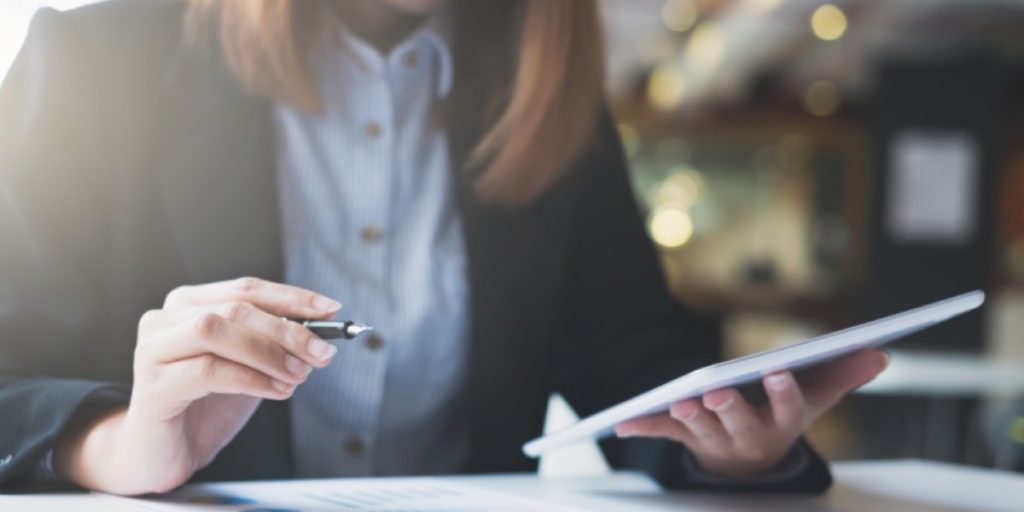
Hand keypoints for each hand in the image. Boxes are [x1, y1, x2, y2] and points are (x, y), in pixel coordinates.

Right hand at [53, 277, 342, 494]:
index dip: (291, 297)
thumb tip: (320, 335)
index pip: (246, 288)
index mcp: (189, 305)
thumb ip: (274, 346)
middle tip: (321, 353)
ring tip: (298, 375)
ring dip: (268, 352)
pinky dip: (252, 379)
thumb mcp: (249, 367)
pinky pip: (208, 371)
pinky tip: (277, 391)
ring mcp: (152, 350)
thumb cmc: (204, 406)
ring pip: (216, 330)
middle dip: (287, 329)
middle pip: (235, 308)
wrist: (162, 454)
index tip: (331, 309)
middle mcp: (165, 319)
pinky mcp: (152, 386)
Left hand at [615, 349, 887, 477]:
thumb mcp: (814, 395)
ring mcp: (714, 440)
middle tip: (718, 392)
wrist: (749, 458)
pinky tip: (623, 423)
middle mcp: (748, 436)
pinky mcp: (686, 438)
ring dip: (691, 417)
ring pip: (701, 430)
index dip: (783, 393)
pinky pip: (664, 433)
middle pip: (739, 424)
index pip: (787, 409)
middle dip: (729, 408)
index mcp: (781, 423)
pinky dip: (645, 427)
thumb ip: (843, 374)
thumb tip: (879, 352)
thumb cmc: (782, 413)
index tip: (779, 372)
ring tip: (684, 401)